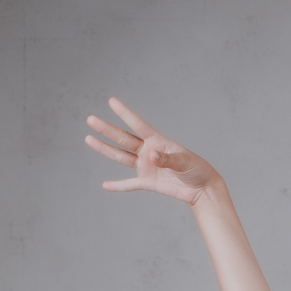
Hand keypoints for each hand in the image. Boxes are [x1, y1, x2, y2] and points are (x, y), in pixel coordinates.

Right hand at [84, 97, 221, 203]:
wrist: (201, 188)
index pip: (137, 124)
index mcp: (157, 141)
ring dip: (105, 149)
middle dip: (106, 130)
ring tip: (88, 139)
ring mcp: (146, 167)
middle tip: (90, 119)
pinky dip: (118, 186)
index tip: (112, 101)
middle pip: (123, 139)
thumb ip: (167, 158)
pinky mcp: (148, 183)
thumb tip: (151, 156)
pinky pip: (129, 185)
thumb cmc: (196, 169)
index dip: (125, 113)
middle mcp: (148, 151)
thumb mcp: (184, 161)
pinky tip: (105, 186)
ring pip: (121, 157)